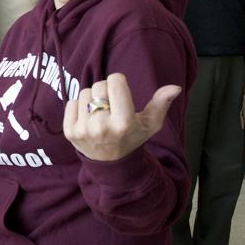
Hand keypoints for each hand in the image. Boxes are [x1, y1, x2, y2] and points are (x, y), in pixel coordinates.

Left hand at [63, 73, 180, 161]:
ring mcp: (83, 130)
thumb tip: (174, 87)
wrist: (111, 163)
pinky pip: (70, 102)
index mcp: (123, 122)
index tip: (120, 92)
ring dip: (91, 99)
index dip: (118, 82)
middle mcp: (102, 126)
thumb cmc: (132, 137)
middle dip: (105, 91)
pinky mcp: (69, 132)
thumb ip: (161, 104)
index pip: (115, 81)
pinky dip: (78, 107)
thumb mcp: (150, 124)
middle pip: (98, 85)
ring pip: (84, 92)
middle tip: (110, 106)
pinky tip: (87, 119)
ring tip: (100, 114)